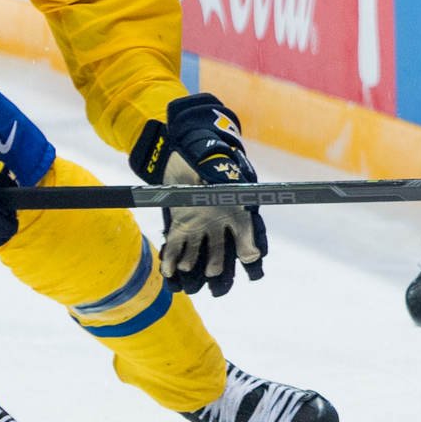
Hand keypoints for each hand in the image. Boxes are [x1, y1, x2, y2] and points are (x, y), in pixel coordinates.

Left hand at [131, 93, 266, 296]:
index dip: (251, 257)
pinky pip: (177, 247)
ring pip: (198, 255)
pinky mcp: (179, 225)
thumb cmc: (209, 158)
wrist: (184, 147)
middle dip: (218, 269)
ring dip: (193, 267)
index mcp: (237, 212)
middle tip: (213, 274)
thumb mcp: (222, 173)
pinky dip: (172, 261)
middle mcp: (220, 223)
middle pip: (222, 254)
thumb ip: (232, 201)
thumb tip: (250, 246)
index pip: (248, 239)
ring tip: (187, 272)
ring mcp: (200, 226)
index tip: (252, 268)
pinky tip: (168, 272)